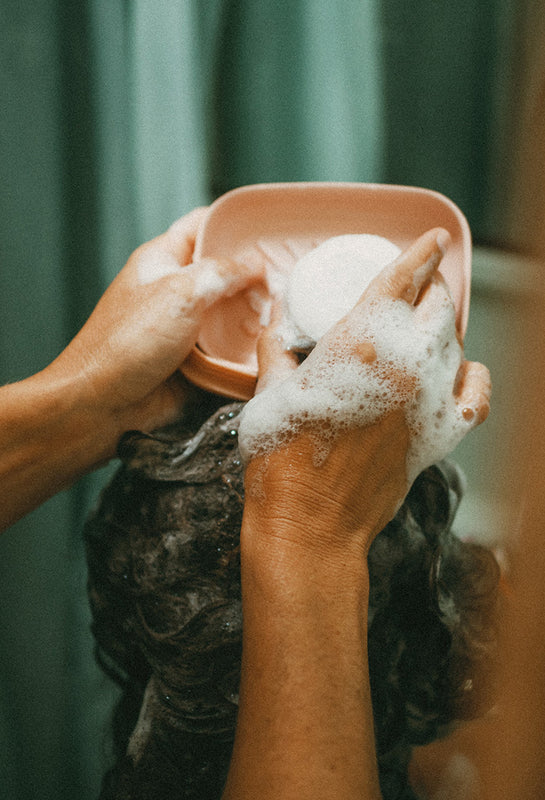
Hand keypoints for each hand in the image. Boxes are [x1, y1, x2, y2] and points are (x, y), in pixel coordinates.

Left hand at [46, 208, 263, 433]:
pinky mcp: (194, 360)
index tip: (270, 230)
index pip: (203, 226)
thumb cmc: (126, 342)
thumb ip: (222, 273)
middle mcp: (174, 289)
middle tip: (286, 281)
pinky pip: (227, 349)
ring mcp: (185, 326)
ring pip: (230, 313)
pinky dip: (246, 350)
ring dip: (253, 316)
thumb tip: (257, 265)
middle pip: (224, 272)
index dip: (235, 224)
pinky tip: (268, 347)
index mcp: (162, 260)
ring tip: (284, 315)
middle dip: (255, 277)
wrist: (101, 404)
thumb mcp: (179, 293)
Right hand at [240, 228, 490, 559]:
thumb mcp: (267, 391)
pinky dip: (472, 376)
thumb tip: (276, 325)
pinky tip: (460, 371)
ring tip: (425, 330)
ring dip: (443, 329)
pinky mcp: (440, 435)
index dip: (422, 253)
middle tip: (418, 288)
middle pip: (437, 306)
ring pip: (456, 343)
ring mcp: (428, 400)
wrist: (310, 525)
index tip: (434, 241)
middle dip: (431, 288)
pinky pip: (476, 394)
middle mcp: (404, 363)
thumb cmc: (282, 460)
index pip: (404, 279)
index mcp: (359, 341)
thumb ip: (276, 347)